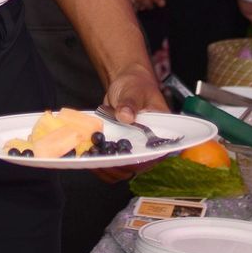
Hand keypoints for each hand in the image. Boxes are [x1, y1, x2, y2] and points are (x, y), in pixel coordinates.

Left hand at [94, 63, 171, 183]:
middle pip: (137, 167)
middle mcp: (149, 145)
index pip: (154, 156)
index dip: (139, 162)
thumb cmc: (136, 85)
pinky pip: (112, 162)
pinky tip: (89, 156)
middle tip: (100, 159)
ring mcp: (133, 148)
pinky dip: (100, 162)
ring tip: (92, 158)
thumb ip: (130, 103)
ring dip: (107, 168)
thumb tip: (126, 116)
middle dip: (117, 167)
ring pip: (123, 169)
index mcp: (161, 133)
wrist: (125, 83)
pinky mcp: (120, 148)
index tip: (121, 160)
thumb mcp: (134, 91)